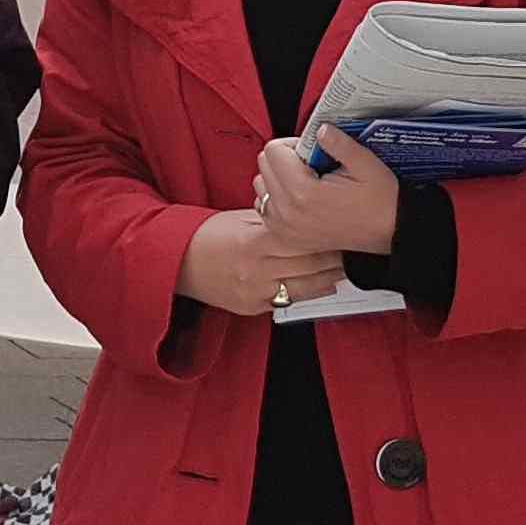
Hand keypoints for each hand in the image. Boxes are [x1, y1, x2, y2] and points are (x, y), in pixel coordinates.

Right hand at [176, 209, 344, 318]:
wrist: (176, 263)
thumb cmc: (205, 237)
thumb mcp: (239, 219)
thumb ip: (272, 221)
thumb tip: (302, 217)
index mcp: (254, 242)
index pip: (303, 241)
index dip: (326, 238)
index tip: (340, 231)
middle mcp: (256, 270)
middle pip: (309, 266)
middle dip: (333, 258)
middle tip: (349, 249)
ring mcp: (254, 293)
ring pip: (305, 288)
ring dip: (327, 279)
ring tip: (341, 268)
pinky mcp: (252, 307)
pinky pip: (287, 301)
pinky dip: (306, 292)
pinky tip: (320, 284)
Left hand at [255, 127, 399, 259]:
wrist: (389, 234)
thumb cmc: (380, 202)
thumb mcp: (366, 164)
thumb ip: (339, 143)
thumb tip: (319, 129)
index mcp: (303, 193)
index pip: (273, 150)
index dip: (293, 144)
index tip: (312, 150)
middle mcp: (288, 212)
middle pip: (264, 165)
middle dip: (284, 158)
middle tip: (312, 165)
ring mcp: (284, 228)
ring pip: (261, 186)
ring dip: (278, 178)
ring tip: (306, 182)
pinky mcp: (286, 237)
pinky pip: (264, 208)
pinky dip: (276, 198)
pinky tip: (300, 198)